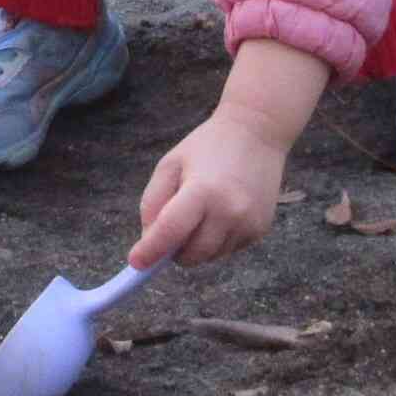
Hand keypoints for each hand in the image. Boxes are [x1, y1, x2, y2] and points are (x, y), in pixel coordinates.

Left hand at [127, 38, 327, 269]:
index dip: (151, 250)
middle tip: (171, 229)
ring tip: (202, 211)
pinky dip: (217, 240)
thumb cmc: (207, 147)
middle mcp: (229, 211)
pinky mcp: (260, 230)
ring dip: (196, 245)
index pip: (171, 231)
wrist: (257, 133)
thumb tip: (150, 242)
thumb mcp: (169, 165)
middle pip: (191, 255)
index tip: (136, 263)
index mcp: (202, 190)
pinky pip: (228, 249)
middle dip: (174, 250)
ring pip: (209, 256)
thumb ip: (153, 203)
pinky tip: (222, 211)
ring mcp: (248, 223)